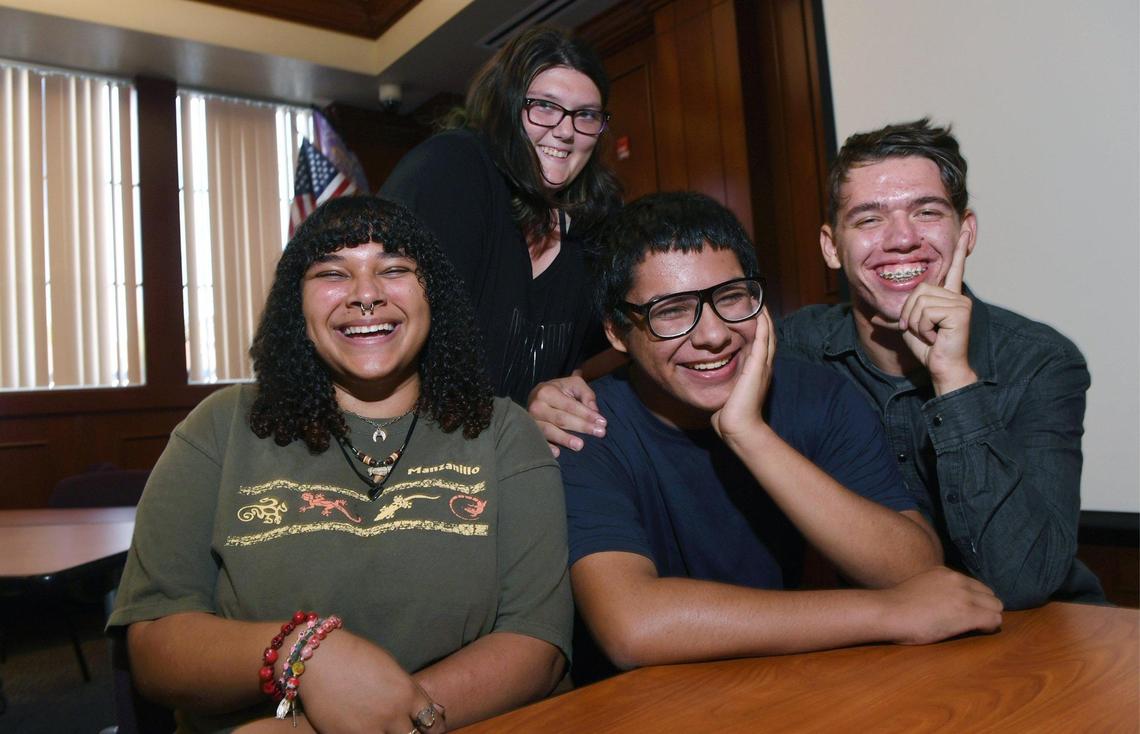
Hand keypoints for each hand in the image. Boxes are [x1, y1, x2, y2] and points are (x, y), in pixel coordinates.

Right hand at [297, 630, 442, 733]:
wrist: (317, 657)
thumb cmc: (356, 656)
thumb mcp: (391, 668)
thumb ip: (412, 692)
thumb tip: (436, 711)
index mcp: (406, 694)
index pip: (433, 724)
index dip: (434, 728)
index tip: (429, 729)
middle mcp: (392, 715)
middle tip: (407, 729)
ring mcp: (368, 729)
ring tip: (382, 726)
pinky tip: (362, 727)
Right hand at [527, 374, 605, 455]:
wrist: (536, 396)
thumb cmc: (559, 391)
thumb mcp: (574, 384)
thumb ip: (586, 394)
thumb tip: (594, 410)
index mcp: (547, 392)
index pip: (570, 405)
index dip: (587, 414)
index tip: (602, 422)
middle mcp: (537, 406)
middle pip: (561, 419)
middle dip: (582, 426)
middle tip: (599, 433)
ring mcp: (532, 421)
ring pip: (549, 431)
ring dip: (565, 439)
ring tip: (580, 445)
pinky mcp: (530, 432)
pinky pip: (539, 441)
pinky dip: (547, 448)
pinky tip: (558, 453)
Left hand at [711, 308, 775, 441]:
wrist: (739, 429)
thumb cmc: (729, 415)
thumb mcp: (726, 391)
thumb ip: (721, 380)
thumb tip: (706, 373)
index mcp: (756, 372)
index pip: (760, 344)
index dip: (758, 328)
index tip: (751, 313)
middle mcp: (763, 366)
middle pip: (768, 335)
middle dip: (763, 318)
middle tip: (758, 301)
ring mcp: (762, 367)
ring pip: (768, 335)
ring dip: (764, 317)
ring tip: (759, 302)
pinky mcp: (757, 368)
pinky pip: (762, 341)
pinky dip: (762, 326)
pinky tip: (760, 314)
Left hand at [872, 228, 977, 394]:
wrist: (941, 366)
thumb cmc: (928, 348)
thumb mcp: (907, 328)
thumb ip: (895, 318)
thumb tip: (873, 319)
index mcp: (947, 295)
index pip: (953, 267)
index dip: (958, 249)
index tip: (965, 229)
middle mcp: (955, 295)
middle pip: (917, 289)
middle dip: (909, 313)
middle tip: (923, 329)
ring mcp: (959, 301)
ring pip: (918, 301)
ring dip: (915, 322)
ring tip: (929, 333)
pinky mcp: (959, 310)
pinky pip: (925, 311)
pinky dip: (922, 327)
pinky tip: (935, 335)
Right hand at [879, 567, 1002, 644]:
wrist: (889, 612)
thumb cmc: (896, 606)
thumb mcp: (920, 587)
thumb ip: (936, 589)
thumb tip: (945, 603)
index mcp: (945, 572)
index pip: (975, 585)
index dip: (974, 601)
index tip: (965, 612)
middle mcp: (958, 580)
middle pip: (989, 595)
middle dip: (984, 608)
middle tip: (971, 622)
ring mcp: (964, 596)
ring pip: (996, 607)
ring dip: (988, 617)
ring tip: (972, 628)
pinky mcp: (968, 613)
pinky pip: (994, 620)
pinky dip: (988, 628)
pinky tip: (974, 632)